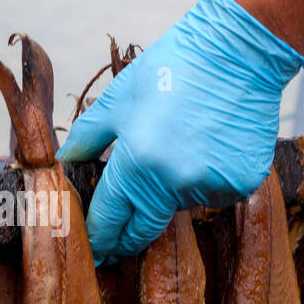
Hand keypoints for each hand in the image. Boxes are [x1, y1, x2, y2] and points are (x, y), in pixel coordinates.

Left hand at [57, 0, 303, 262]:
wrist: (239, 51)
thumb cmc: (173, 68)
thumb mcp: (120, 99)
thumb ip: (89, 138)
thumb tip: (64, 164)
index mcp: (138, 162)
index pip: (110, 217)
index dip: (100, 237)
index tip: (94, 252)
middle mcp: (174, 182)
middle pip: (145, 227)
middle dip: (128, 237)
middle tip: (116, 246)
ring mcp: (210, 185)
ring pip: (181, 205)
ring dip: (172, 192)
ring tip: (180, 147)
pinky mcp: (240, 183)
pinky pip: (212, 194)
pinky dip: (205, 180)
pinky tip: (208, 145)